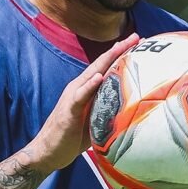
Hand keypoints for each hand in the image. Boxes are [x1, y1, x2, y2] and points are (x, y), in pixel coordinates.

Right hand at [28, 33, 139, 171]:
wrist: (48, 152)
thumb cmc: (72, 138)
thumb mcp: (95, 121)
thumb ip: (108, 110)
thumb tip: (131, 109)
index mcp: (87, 89)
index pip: (106, 67)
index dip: (122, 54)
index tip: (139, 42)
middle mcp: (79, 88)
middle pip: (101, 64)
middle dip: (118, 49)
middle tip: (136, 36)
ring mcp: (72, 97)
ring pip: (91, 74)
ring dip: (106, 60)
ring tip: (120, 47)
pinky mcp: (68, 110)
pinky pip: (80, 96)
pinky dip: (90, 85)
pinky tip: (99, 77)